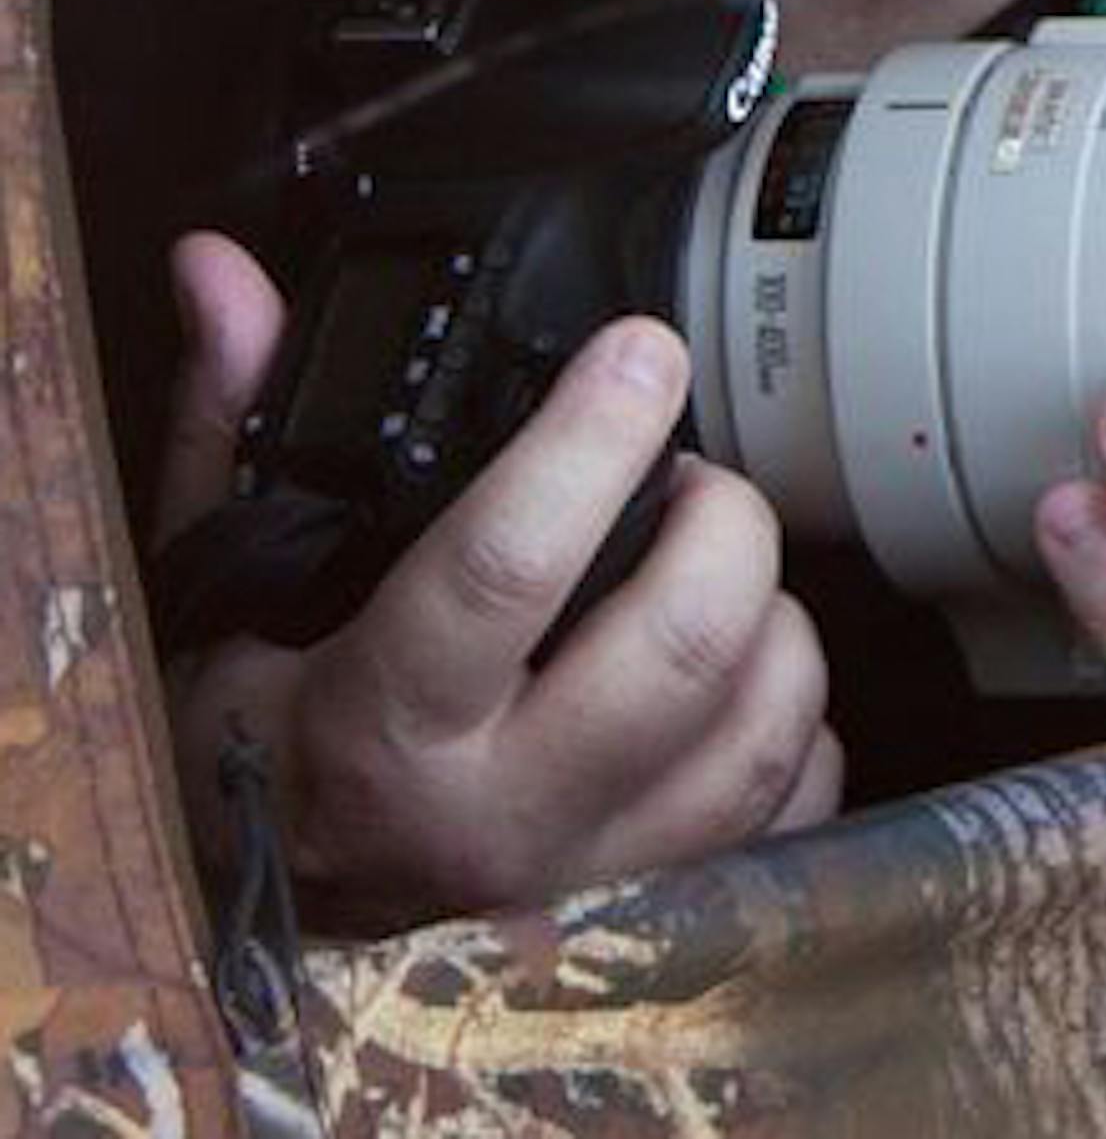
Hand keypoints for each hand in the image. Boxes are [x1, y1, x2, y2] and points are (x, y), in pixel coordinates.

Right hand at [156, 231, 841, 932]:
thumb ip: (236, 416)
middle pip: (681, 646)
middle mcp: (493, 818)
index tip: (638, 354)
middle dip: (719, 517)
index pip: (506, 569)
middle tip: (688, 475)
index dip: (592, 440)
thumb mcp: (222, 585)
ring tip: (714, 567)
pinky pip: (791, 803)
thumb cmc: (255, 742)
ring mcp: (589, 878)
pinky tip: (741, 674)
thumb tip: (220, 274)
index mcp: (376, 726)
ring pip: (759, 724)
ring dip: (770, 614)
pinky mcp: (663, 910)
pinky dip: (794, 721)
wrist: (267, 922)